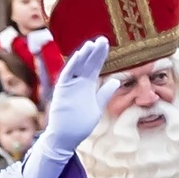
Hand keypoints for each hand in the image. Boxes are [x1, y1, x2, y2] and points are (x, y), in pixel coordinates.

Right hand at [39, 36, 111, 156]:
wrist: (66, 138)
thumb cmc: (80, 124)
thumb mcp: (97, 107)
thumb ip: (105, 94)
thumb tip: (116, 81)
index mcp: (87, 85)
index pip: (95, 66)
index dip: (100, 55)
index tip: (106, 44)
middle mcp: (78, 83)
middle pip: (87, 63)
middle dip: (94, 52)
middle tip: (103, 39)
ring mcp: (69, 86)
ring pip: (77, 67)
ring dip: (84, 55)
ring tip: (92, 44)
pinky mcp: (61, 91)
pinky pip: (67, 75)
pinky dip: (72, 65)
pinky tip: (79, 55)